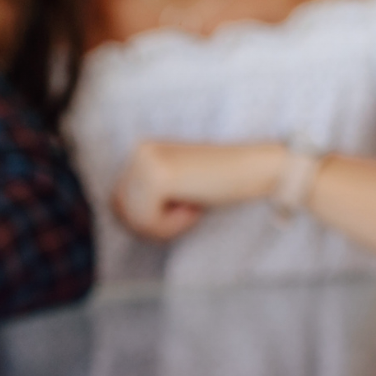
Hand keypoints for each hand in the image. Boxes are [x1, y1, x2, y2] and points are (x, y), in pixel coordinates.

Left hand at [112, 140, 293, 240]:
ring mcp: (147, 160)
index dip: (149, 218)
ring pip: (135, 220)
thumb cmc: (220, 185)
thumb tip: (117, 217)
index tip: (180, 205)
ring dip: (166, 225)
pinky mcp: (158, 176)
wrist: (257, 169)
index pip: (118, 203)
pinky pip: (149, 222)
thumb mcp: (174, 191)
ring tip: (192, 204)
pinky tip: (195, 205)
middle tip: (188, 207)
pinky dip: (174, 225)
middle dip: (154, 224)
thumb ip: (144, 200)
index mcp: (141, 151)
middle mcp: (139, 150)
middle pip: (122, 213)